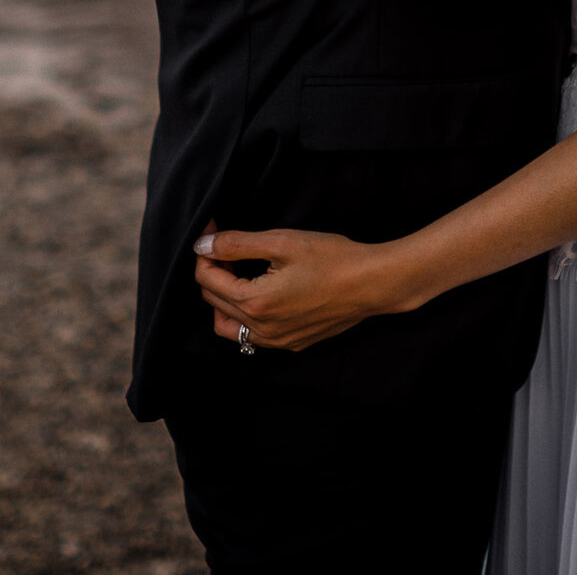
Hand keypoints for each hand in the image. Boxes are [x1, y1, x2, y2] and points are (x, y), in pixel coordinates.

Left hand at [194, 226, 407, 352]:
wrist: (373, 283)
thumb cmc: (332, 258)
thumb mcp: (282, 242)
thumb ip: (237, 244)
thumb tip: (203, 246)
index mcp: (255, 302)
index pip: (207, 279)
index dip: (205, 252)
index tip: (212, 233)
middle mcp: (262, 329)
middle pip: (213, 301)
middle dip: (213, 272)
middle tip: (225, 248)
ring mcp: (278, 340)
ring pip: (229, 326)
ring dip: (224, 299)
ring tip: (239, 274)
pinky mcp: (293, 343)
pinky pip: (254, 336)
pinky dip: (245, 316)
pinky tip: (261, 294)